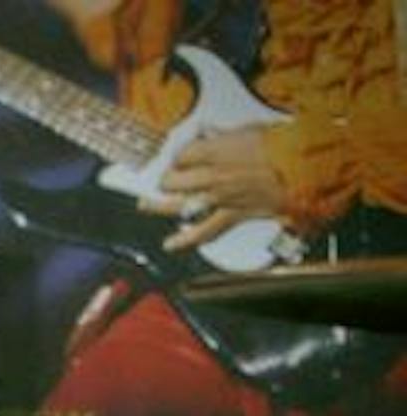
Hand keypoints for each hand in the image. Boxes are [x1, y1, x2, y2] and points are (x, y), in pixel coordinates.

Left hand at [144, 123, 288, 252]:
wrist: (311, 166)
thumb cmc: (290, 143)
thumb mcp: (254, 128)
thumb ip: (227, 134)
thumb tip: (210, 132)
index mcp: (216, 150)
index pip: (181, 155)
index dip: (178, 156)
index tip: (181, 156)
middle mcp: (212, 175)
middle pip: (172, 180)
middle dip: (167, 179)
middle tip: (167, 178)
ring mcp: (220, 198)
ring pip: (178, 206)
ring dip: (160, 206)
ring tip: (147, 205)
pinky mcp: (233, 215)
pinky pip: (205, 231)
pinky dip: (187, 240)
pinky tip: (172, 244)